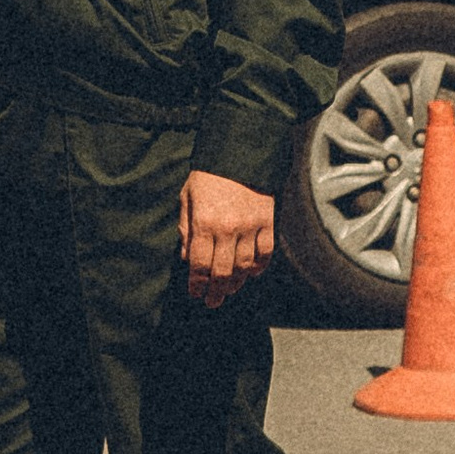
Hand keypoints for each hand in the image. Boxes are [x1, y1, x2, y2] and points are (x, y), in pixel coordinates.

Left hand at [179, 172, 275, 307]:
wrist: (239, 152)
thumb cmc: (209, 175)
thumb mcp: (187, 197)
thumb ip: (186, 228)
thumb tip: (187, 258)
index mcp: (205, 222)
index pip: (200, 264)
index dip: (197, 284)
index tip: (195, 293)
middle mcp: (228, 228)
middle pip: (222, 272)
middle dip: (216, 291)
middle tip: (212, 302)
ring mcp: (251, 226)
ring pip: (245, 267)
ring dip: (236, 283)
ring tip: (229, 290)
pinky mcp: (268, 221)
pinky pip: (266, 253)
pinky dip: (260, 267)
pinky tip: (252, 273)